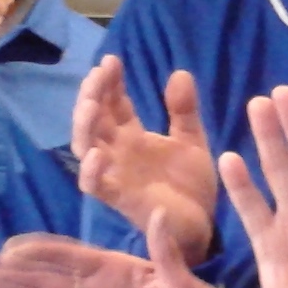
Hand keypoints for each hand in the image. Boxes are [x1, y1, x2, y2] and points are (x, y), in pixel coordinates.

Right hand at [73, 55, 219, 257]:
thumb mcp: (191, 141)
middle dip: (91, 96)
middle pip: (93, 120)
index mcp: (132, 137)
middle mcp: (118, 153)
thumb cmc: (190, 186)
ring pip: (86, 147)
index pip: (113, 104)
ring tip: (91, 104)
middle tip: (99, 74)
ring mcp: (116, 175)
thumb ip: (183, 111)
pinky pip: (97, 187)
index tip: (112, 61)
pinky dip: (93, 172)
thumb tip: (180, 72)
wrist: (204, 226)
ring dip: (84, 126)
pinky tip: (98, 154)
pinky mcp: (121, 200)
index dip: (109, 83)